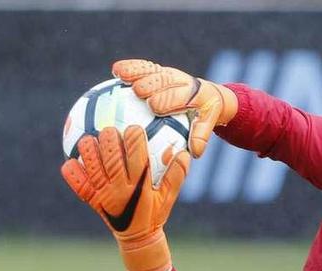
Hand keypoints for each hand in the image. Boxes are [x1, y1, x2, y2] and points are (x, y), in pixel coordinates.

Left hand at [61, 126, 189, 270]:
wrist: (137, 238)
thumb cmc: (154, 213)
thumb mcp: (169, 196)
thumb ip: (177, 175)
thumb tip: (185, 153)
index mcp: (140, 186)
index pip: (137, 158)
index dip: (134, 140)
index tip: (134, 128)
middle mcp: (120, 189)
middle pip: (112, 160)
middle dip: (110, 141)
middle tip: (109, 129)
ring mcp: (104, 195)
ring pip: (94, 169)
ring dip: (89, 152)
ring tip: (89, 139)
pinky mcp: (92, 200)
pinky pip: (79, 185)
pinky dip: (73, 174)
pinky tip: (71, 161)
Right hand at [112, 59, 237, 158]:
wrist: (205, 94)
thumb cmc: (201, 113)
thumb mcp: (206, 122)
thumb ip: (200, 136)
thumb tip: (194, 152)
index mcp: (194, 93)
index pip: (179, 96)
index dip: (167, 99)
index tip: (153, 106)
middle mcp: (181, 80)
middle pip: (164, 81)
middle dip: (151, 85)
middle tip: (138, 91)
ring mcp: (169, 73)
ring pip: (152, 71)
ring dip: (137, 72)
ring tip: (121, 75)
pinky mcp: (159, 70)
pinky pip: (144, 67)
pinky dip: (130, 67)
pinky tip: (115, 71)